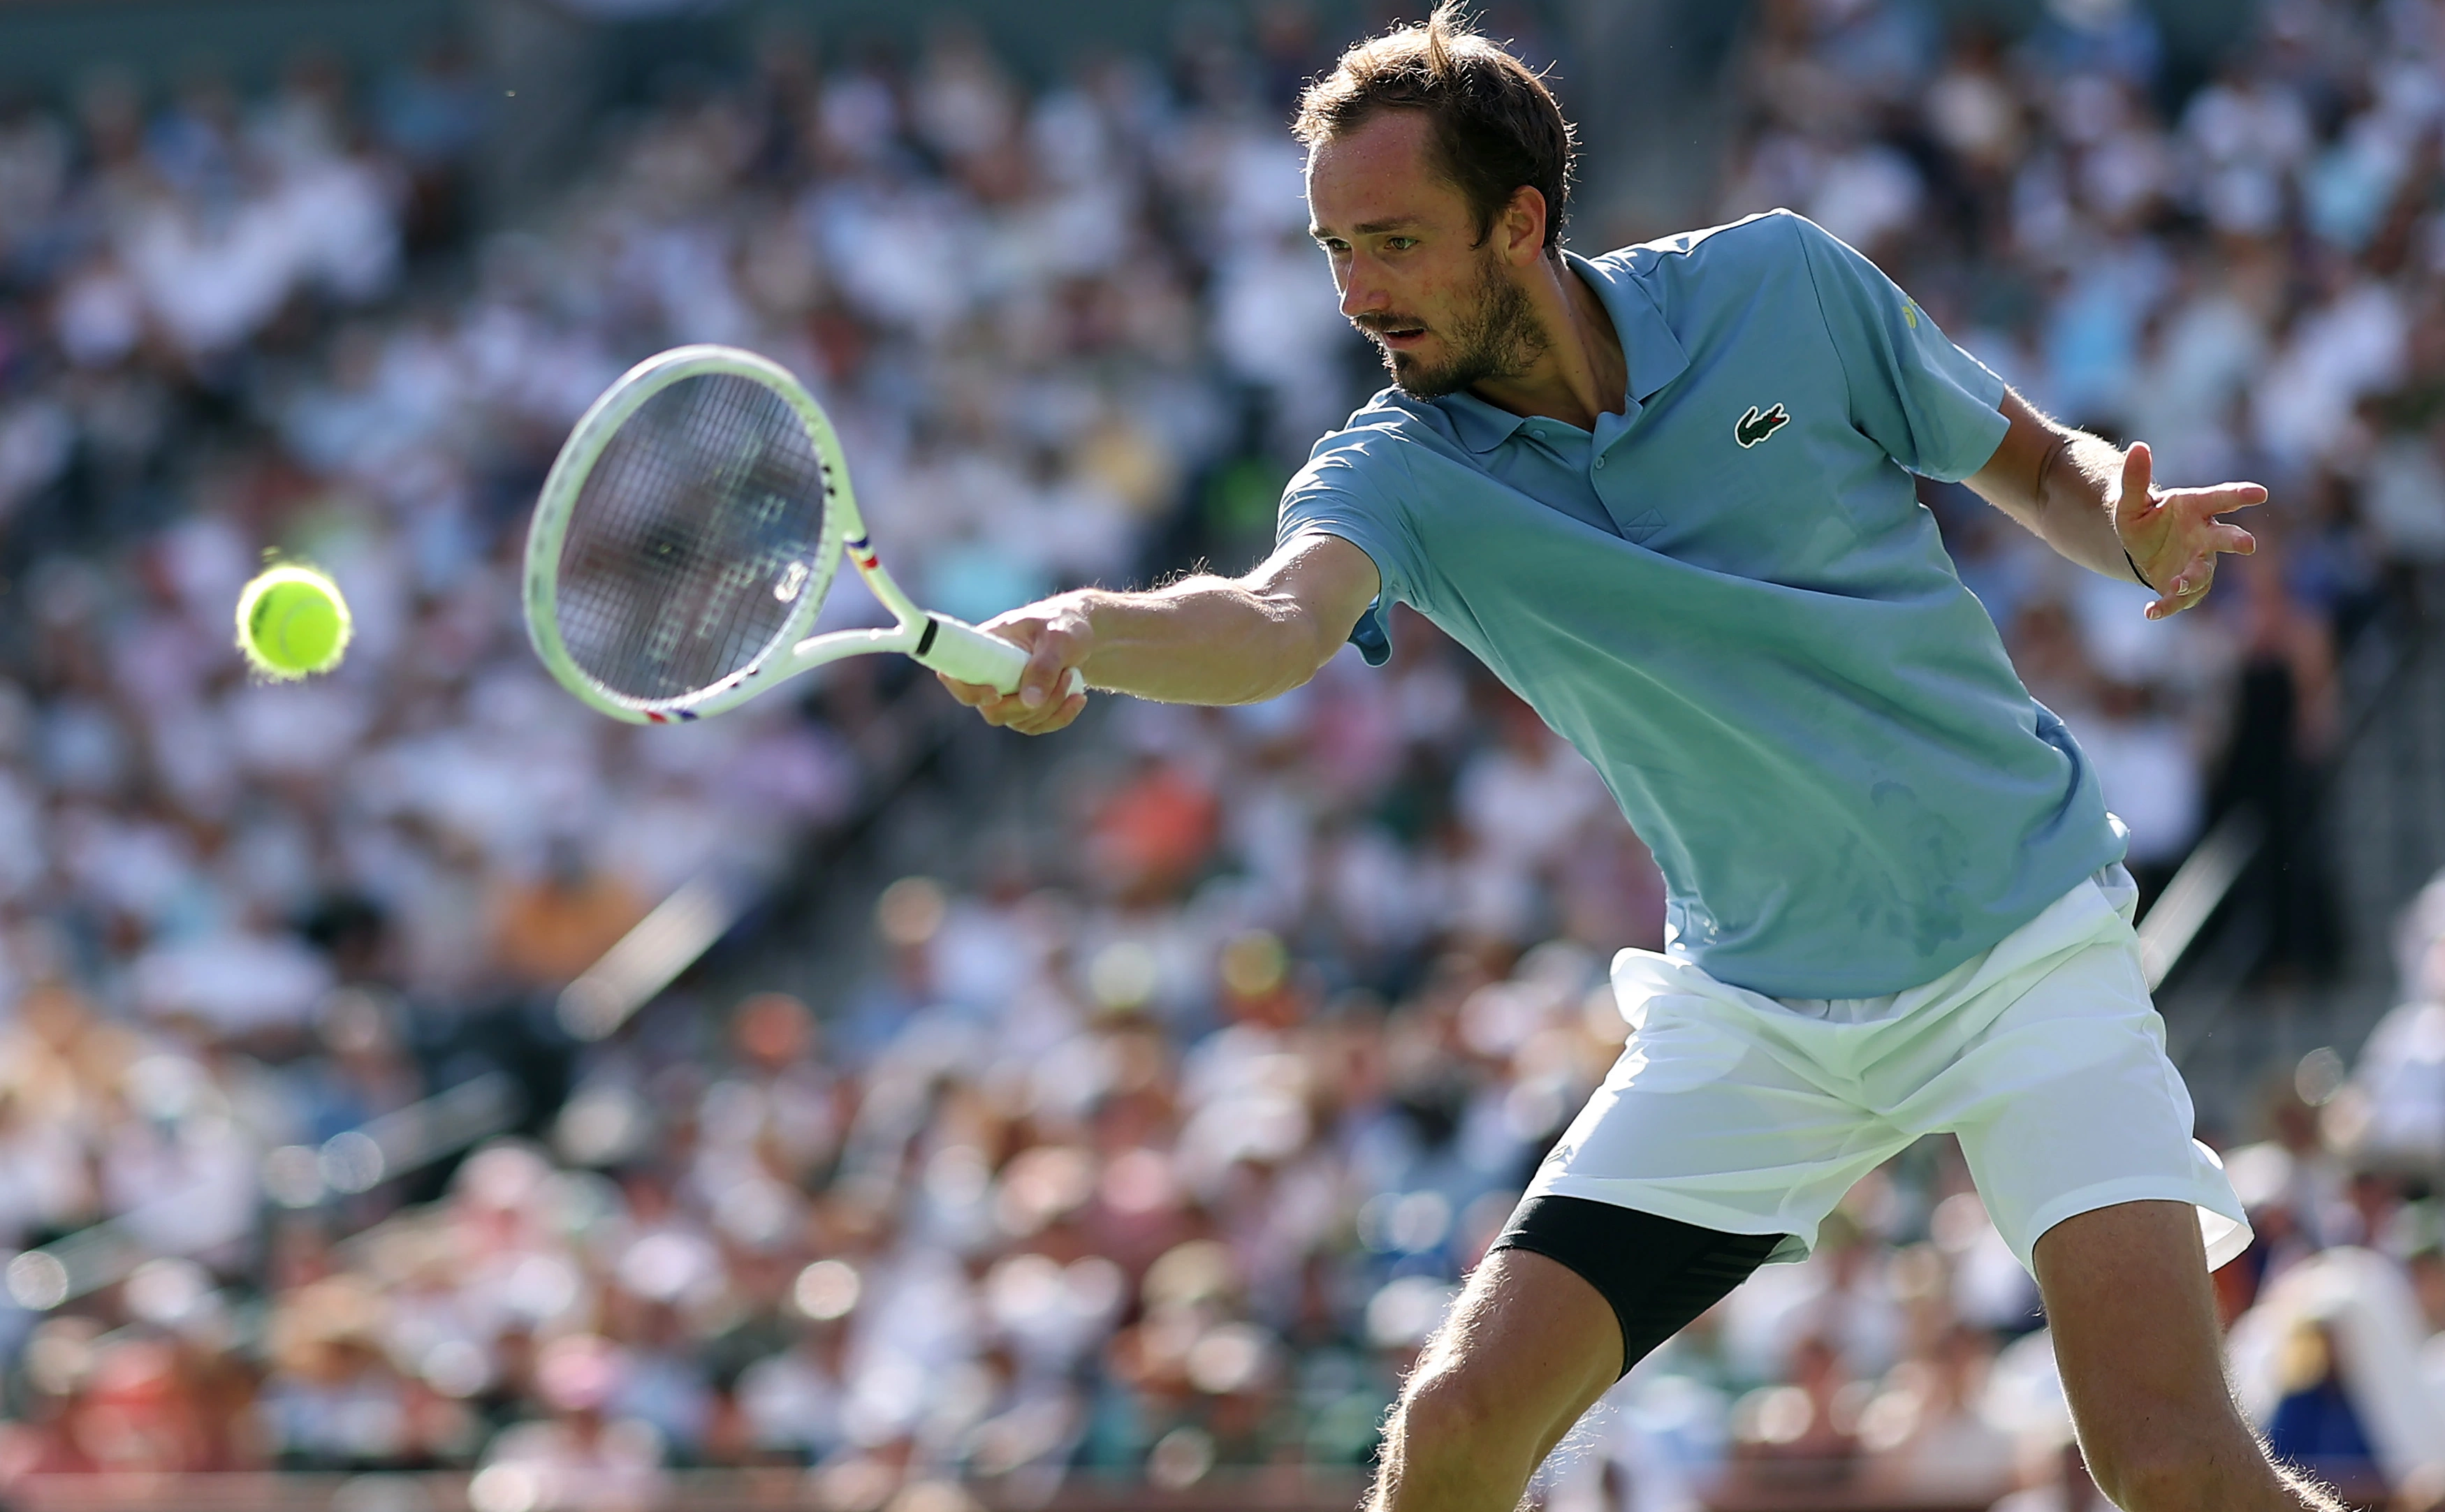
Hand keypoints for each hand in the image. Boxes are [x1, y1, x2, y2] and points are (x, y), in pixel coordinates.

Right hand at [936, 594, 1093, 734]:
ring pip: (1017, 721)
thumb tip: (1029, 702)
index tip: (995, 694)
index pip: (955, 675)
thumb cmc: (1064, 625)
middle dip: (1029, 704)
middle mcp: (989, 674)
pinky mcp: (1024, 707)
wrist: (1082, 635)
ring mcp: (1006, 694)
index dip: (968, 691)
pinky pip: (1035, 725)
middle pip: (992, 711)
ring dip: (1051, 708)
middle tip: (1063, 677)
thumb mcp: (1058, 639)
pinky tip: (1078, 699)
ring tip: (1072, 676)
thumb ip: (1044, 666)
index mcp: (984, 646)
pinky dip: (1059, 717)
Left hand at [2112, 441, 2263, 620]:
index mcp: (2196, 508)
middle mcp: (2204, 535)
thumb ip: (2135, 479)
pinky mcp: (2186, 585)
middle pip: (2225, 538)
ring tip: (2178, 583)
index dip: (2240, 495)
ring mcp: (2198, 561)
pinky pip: (2182, 598)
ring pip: (2204, 572)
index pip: (2221, 498)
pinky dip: (2168, 605)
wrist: (2138, 546)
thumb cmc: (2143, 517)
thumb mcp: (2130, 500)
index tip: (2260, 492)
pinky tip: (2150, 612)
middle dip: (2237, 541)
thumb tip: (2138, 446)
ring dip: (2194, 578)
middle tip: (2249, 544)